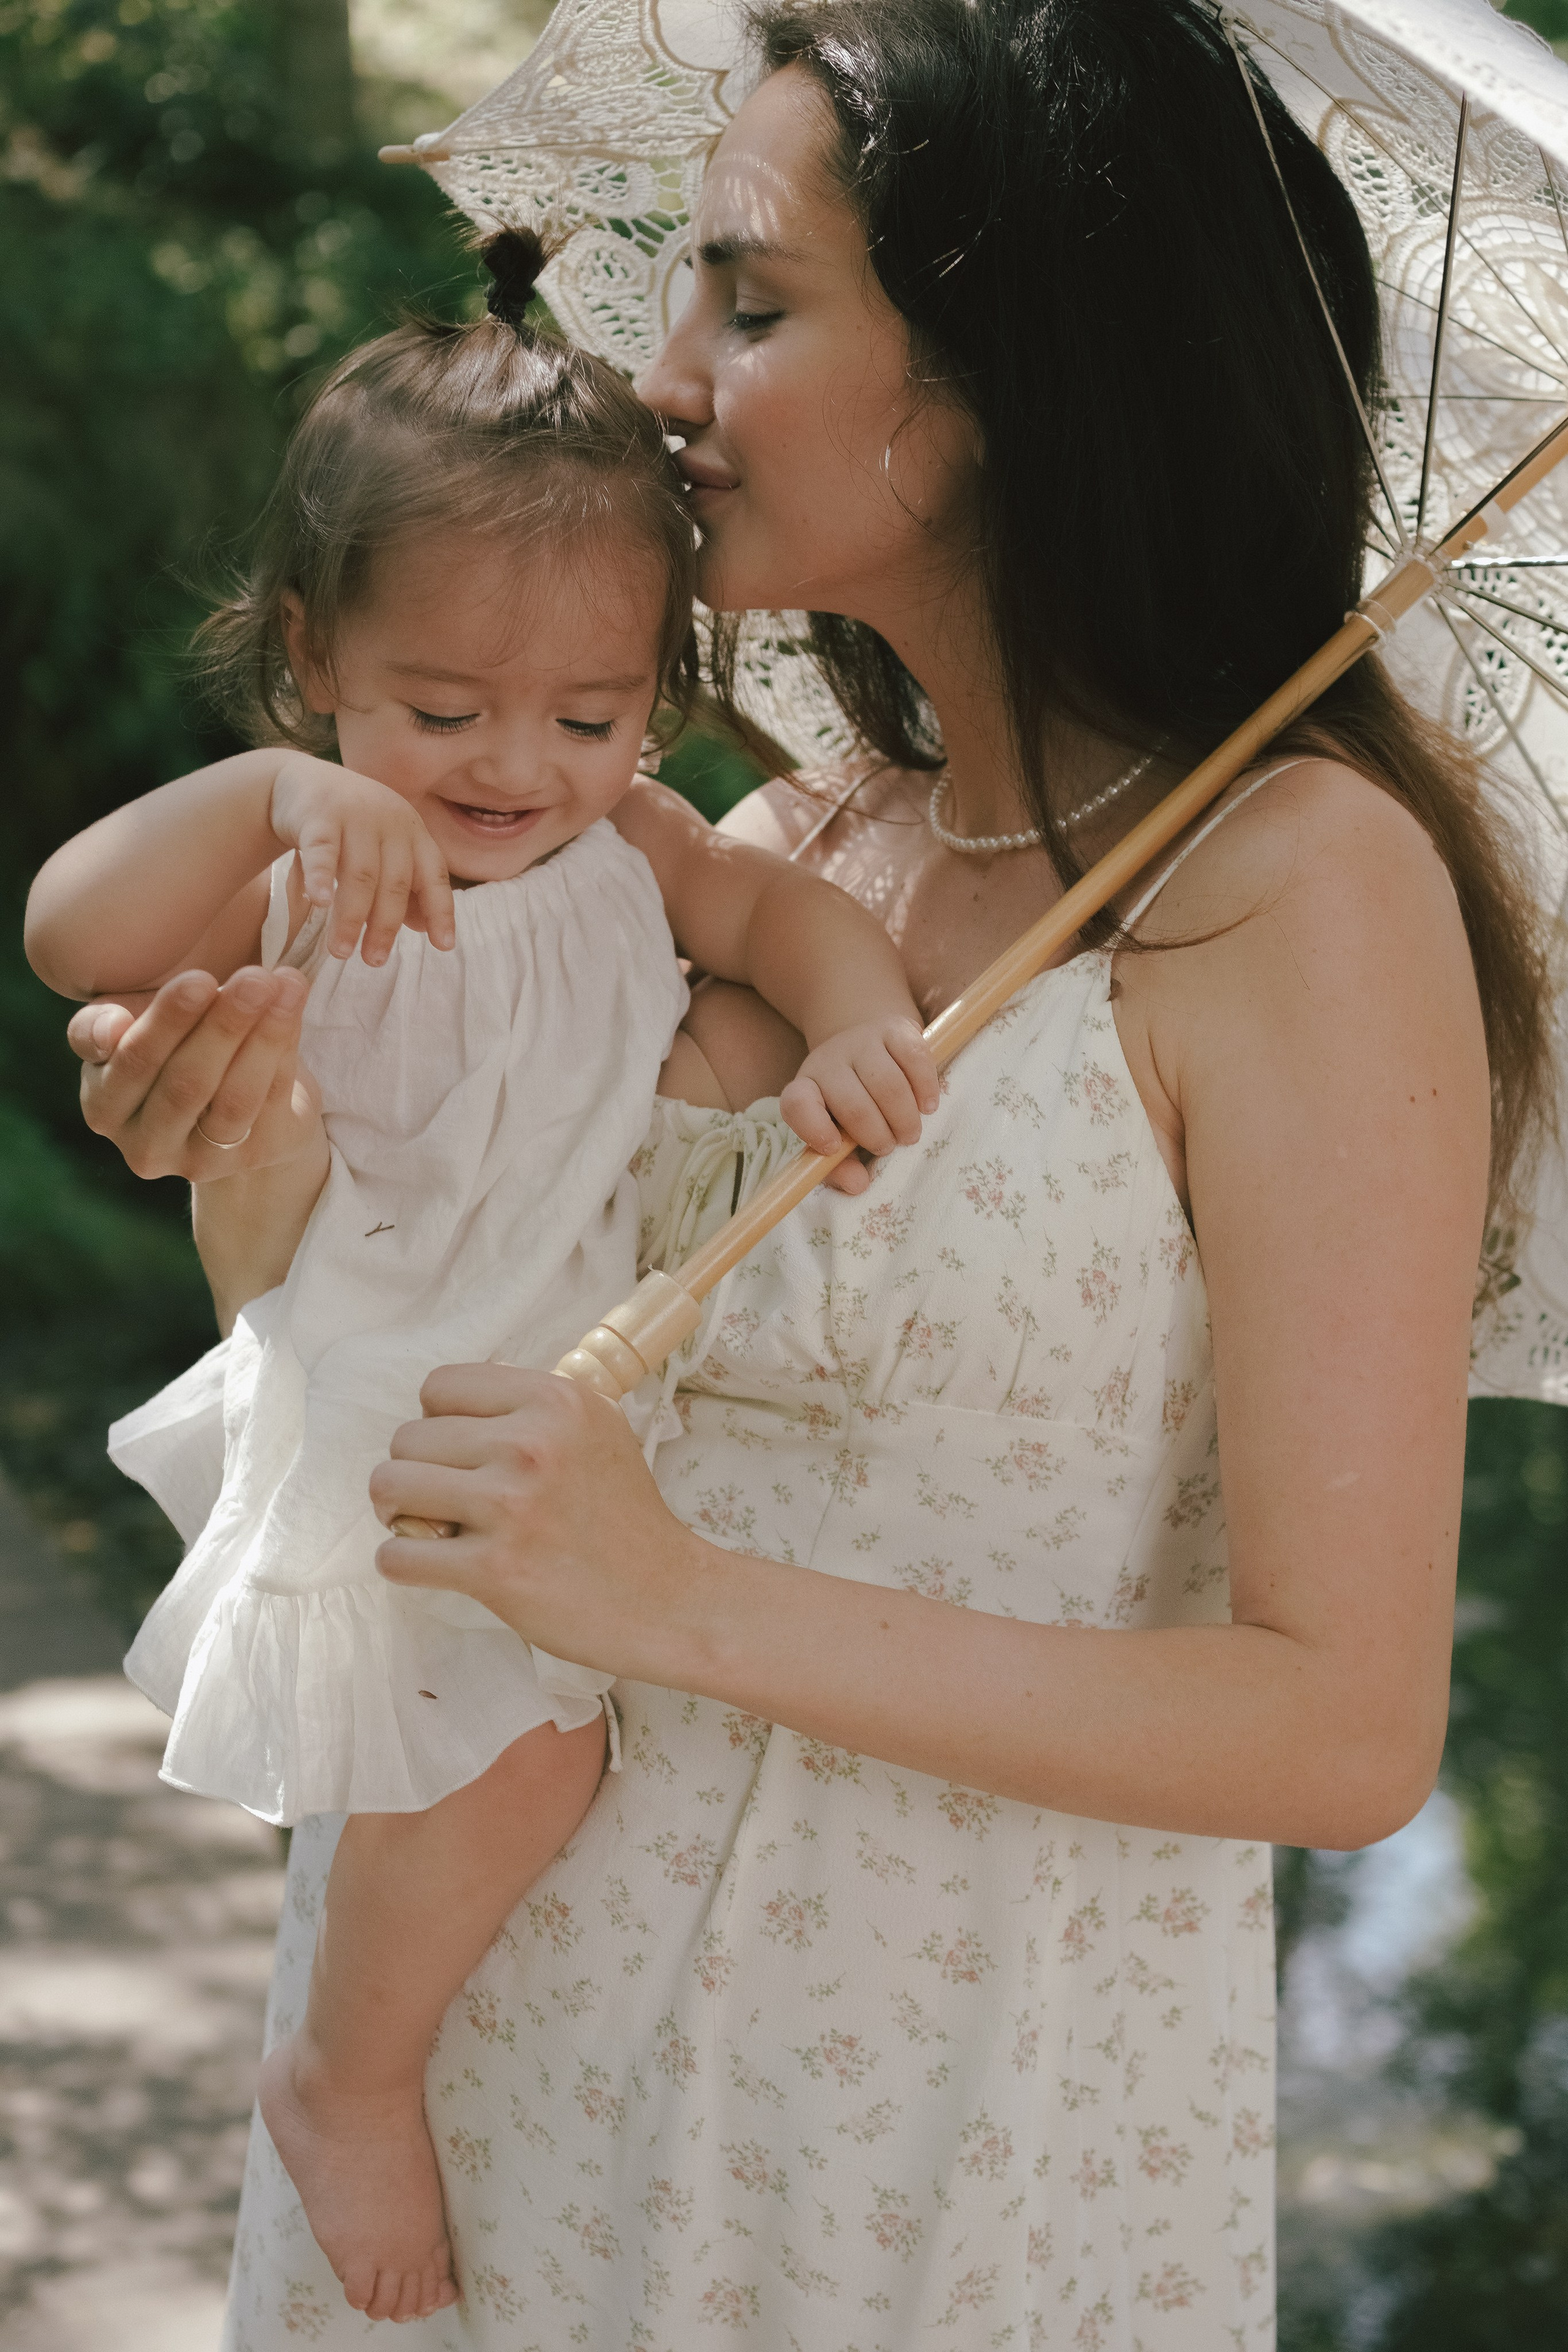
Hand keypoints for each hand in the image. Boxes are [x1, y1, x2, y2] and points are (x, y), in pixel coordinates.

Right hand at [70, 966, 323, 1181]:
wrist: (229, 1093)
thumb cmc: (168, 1049)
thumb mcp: (128, 1028)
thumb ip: (101, 1024)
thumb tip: (112, 1025)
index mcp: (104, 1108)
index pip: (131, 1064)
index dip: (165, 1022)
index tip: (199, 979)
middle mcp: (147, 1147)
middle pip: (186, 1084)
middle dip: (223, 1025)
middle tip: (255, 978)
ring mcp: (202, 1161)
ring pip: (234, 1098)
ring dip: (263, 1038)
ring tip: (281, 986)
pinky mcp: (255, 1157)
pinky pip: (272, 1101)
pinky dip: (285, 1049)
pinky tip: (292, 1005)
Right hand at [270, 752, 454, 965]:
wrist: (302, 782)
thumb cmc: (351, 827)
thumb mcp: (384, 851)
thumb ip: (405, 886)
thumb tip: (426, 928)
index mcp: (413, 833)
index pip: (434, 875)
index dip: (441, 910)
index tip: (444, 946)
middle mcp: (391, 822)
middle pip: (395, 882)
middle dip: (385, 926)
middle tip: (374, 961)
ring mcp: (355, 816)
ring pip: (360, 874)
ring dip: (351, 916)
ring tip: (341, 951)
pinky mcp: (317, 815)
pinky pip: (322, 850)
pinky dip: (321, 876)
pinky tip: (318, 903)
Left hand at [371, 1365, 721, 1681]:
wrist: (668, 1599)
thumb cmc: (627, 1517)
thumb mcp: (596, 1429)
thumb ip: (532, 1408)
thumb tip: (453, 1406)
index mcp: (555, 1399)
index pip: (440, 1386)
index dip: (438, 1420)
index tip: (461, 1453)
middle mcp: (531, 1443)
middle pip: (408, 1437)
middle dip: (416, 1470)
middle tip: (446, 1499)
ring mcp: (511, 1506)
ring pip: (389, 1486)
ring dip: (398, 1512)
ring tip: (430, 1528)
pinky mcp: (494, 1569)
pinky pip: (396, 1556)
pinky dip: (402, 1564)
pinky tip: (434, 1567)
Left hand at [779, 1017, 938, 1186]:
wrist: (866, 1043)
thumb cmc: (850, 1102)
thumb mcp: (837, 1133)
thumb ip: (840, 1165)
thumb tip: (858, 1184)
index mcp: (806, 1088)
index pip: (797, 1104)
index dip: (813, 1129)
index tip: (833, 1148)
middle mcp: (828, 1061)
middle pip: (853, 1103)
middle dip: (877, 1135)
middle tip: (890, 1146)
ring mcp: (861, 1041)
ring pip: (887, 1083)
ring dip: (904, 1117)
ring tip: (909, 1132)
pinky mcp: (894, 1028)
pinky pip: (914, 1058)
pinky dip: (925, 1088)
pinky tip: (927, 1105)